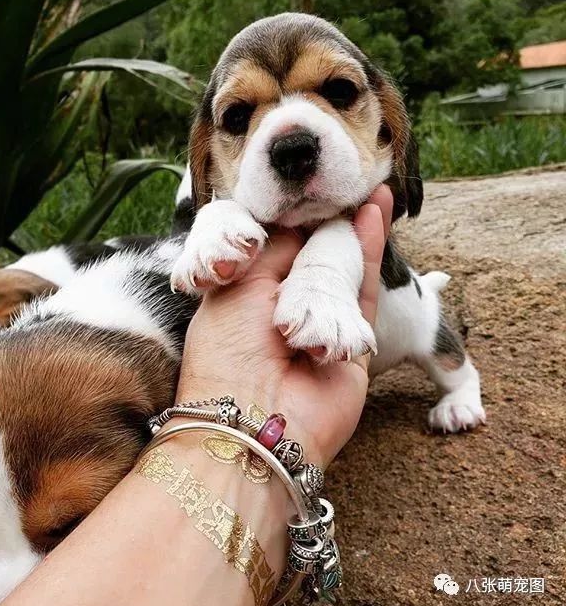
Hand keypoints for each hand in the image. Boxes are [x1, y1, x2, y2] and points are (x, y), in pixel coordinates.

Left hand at [176, 185, 392, 466]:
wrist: (254, 420)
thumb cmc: (229, 350)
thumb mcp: (240, 287)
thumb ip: (275, 250)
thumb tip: (301, 224)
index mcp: (247, 297)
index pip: (275, 249)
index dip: (294, 221)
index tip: (307, 192)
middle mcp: (283, 311)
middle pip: (312, 258)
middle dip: (328, 223)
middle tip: (343, 185)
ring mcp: (319, 326)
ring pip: (340, 269)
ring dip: (355, 230)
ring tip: (371, 190)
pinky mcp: (352, 341)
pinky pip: (363, 289)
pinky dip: (371, 251)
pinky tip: (374, 215)